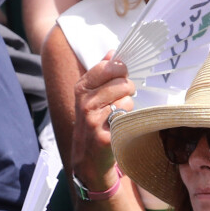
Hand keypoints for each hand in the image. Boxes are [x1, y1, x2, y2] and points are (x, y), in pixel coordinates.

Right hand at [71, 51, 134, 188]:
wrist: (87, 158)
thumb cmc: (93, 122)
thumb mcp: (90, 96)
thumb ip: (101, 73)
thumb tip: (112, 52)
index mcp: (81, 89)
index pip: (108, 67)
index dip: (120, 69)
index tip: (123, 75)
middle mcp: (85, 103)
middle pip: (121, 82)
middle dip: (128, 89)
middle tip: (123, 98)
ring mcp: (93, 120)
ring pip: (126, 100)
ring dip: (128, 107)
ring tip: (118, 115)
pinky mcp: (103, 136)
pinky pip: (127, 118)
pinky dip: (127, 121)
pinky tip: (118, 127)